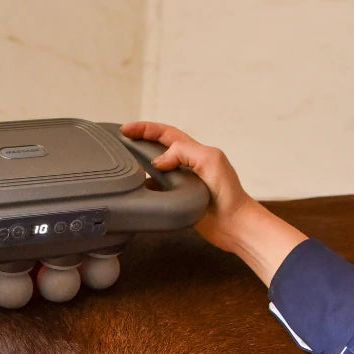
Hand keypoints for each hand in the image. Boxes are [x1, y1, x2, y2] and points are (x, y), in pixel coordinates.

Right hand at [120, 120, 306, 285]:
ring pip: (155, 169)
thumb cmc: (228, 193)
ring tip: (123, 166)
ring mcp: (181, 183)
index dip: (145, 129)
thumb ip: (183, 152)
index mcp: (194, 151)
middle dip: (139, 143)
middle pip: (157, 148)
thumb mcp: (209, 161)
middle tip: (119, 144)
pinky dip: (144, 188)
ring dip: (139, 165)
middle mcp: (186, 165)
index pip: (165, 134)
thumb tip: (156, 161)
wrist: (234, 224)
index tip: (125, 130)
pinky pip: (156, 190)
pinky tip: (136, 191)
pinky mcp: (178, 200)